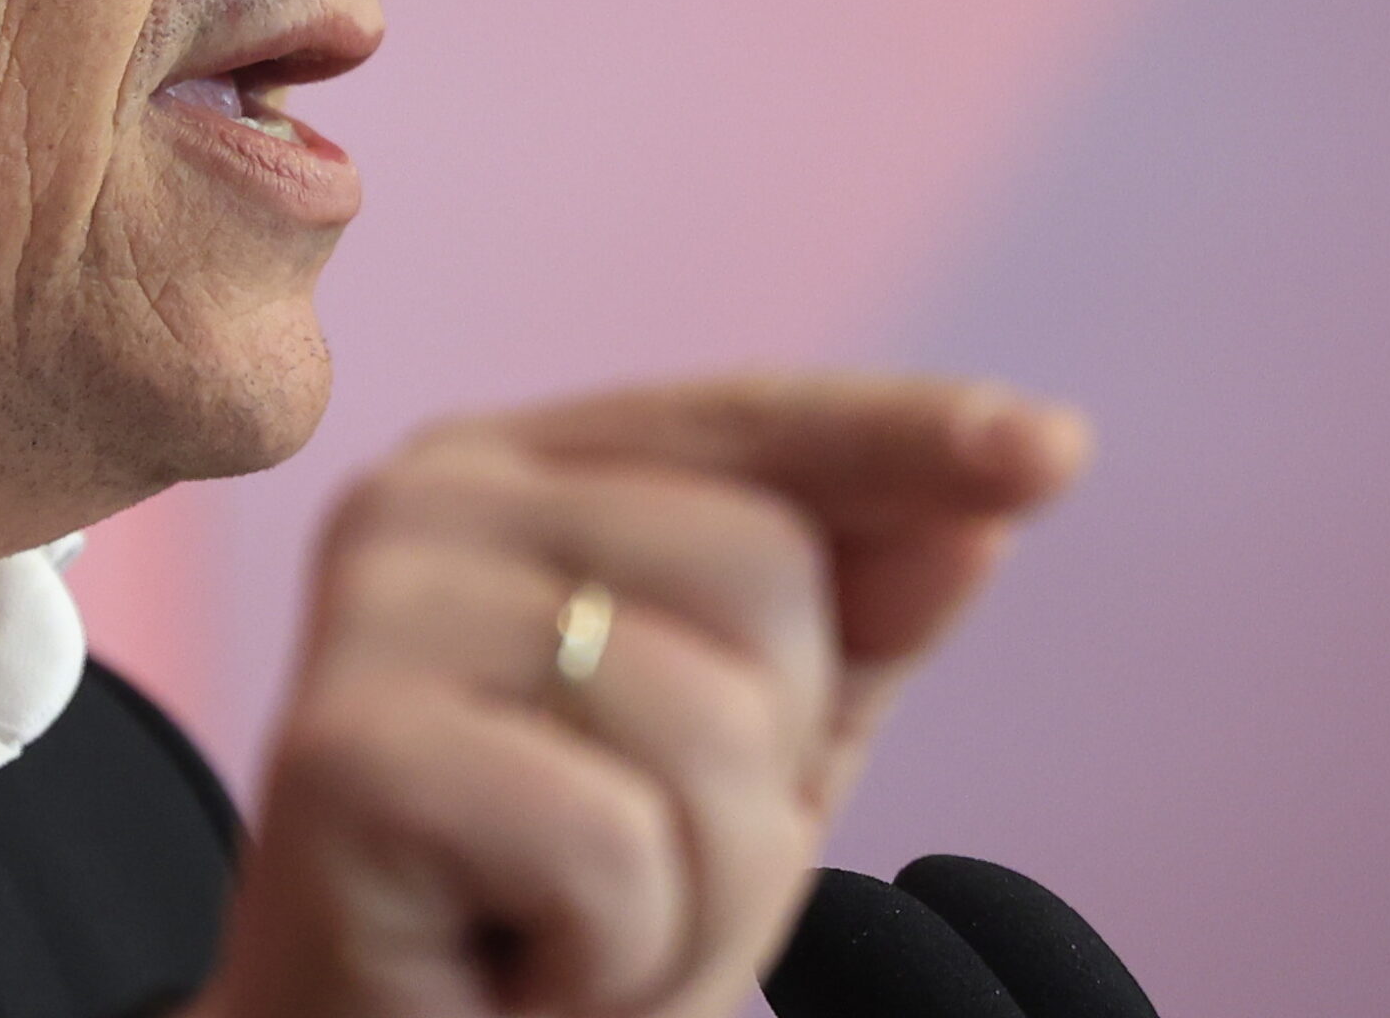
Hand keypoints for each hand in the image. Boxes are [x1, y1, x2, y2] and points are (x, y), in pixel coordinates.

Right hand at [191, 374, 1088, 1017]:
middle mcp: (423, 501)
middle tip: (632, 865)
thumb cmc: (554, 911)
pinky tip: (516, 971)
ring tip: (576, 930)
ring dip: (699, 891)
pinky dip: (612, 955)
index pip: (749, 425)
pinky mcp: (339, 755)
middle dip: (766, 769)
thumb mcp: (740, 754)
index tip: (1051, 453)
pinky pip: (615, 845)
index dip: (900, 438)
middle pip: (761, 570)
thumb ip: (847, 624)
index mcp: (511, 471)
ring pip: (708, 719)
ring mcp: (373, 614)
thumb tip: (985, 510)